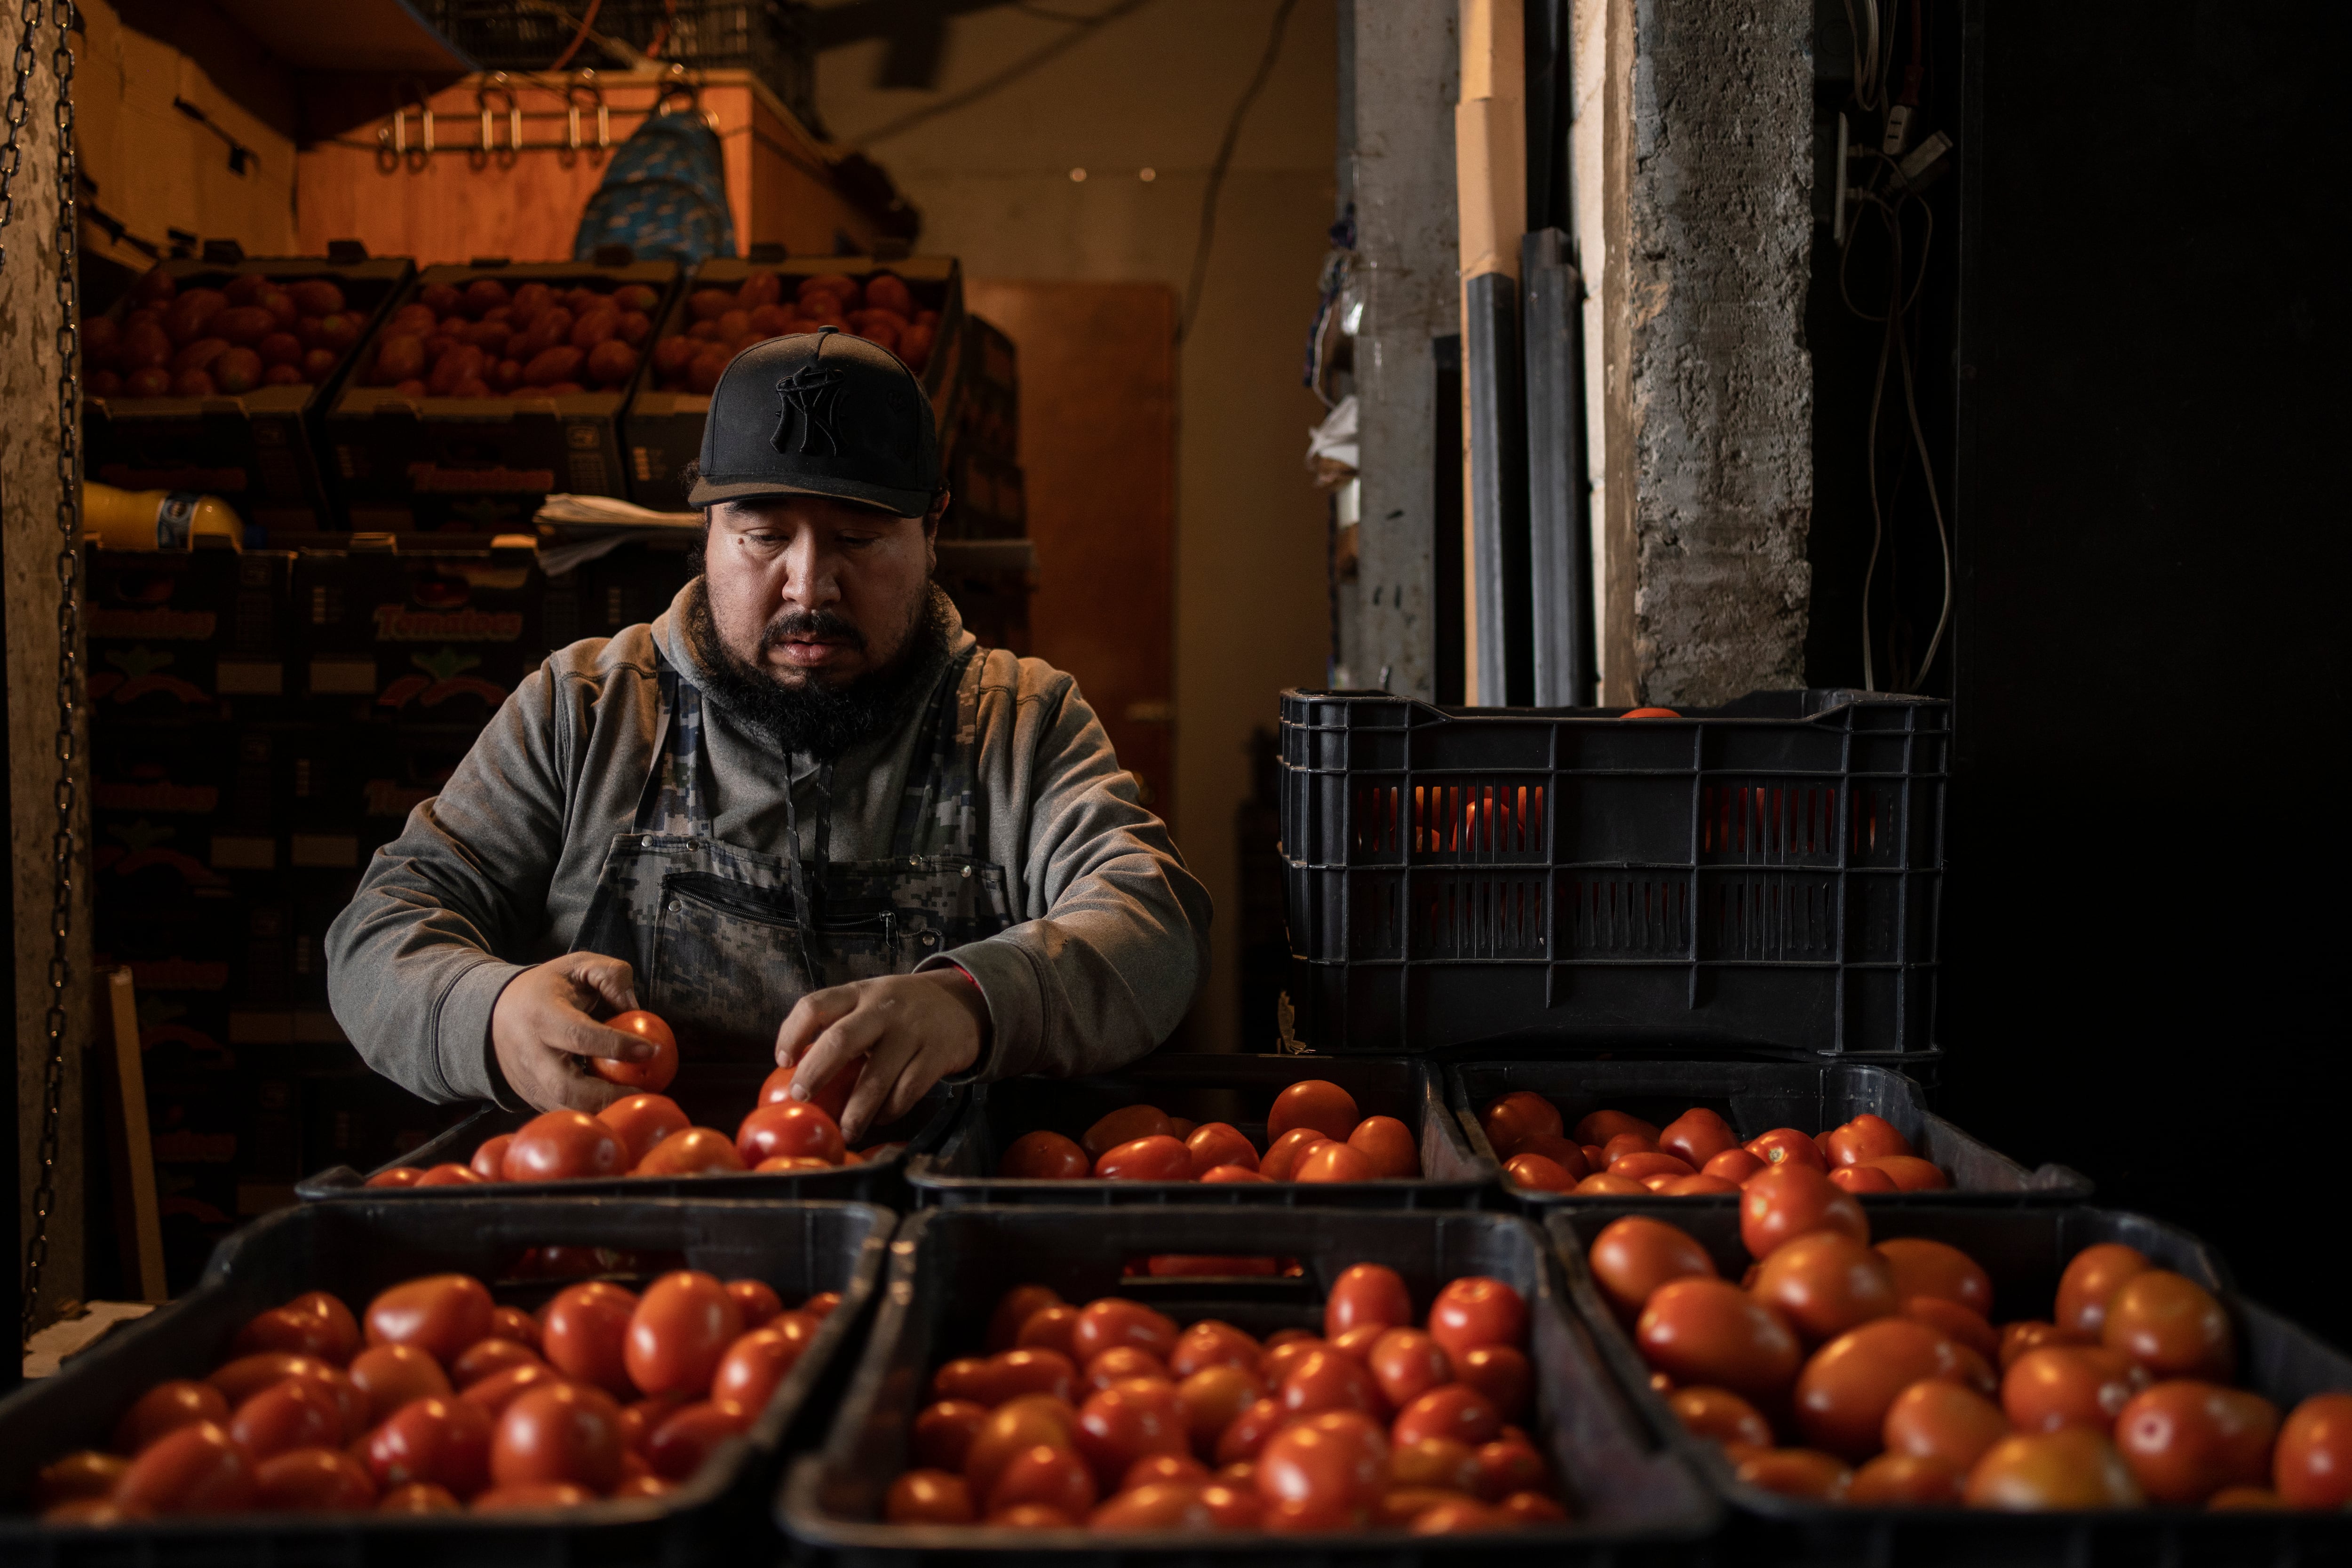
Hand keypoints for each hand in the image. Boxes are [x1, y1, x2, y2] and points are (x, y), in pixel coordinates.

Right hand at [490, 953, 658, 1112]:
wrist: (496, 1012)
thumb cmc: (547, 988)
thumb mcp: (578, 965)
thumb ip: (610, 975)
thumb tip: (635, 1007)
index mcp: (542, 1014)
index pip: (579, 1035)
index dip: (616, 1045)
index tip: (651, 1050)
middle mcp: (531, 1052)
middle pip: (567, 1087)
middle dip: (608, 1095)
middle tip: (644, 1090)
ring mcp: (528, 1080)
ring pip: (563, 1108)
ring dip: (601, 1110)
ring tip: (633, 1100)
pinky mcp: (530, 1096)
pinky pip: (561, 1111)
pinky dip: (588, 1113)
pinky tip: (613, 1104)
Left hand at [774, 970, 987, 1143]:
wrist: (963, 1003)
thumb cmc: (902, 1010)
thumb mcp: (870, 1001)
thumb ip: (840, 1025)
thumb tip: (797, 1071)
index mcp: (859, 993)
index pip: (815, 1005)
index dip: (792, 1033)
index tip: (782, 1061)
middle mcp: (883, 1009)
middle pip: (840, 1040)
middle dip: (815, 1073)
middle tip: (801, 1097)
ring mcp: (911, 1032)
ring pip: (876, 1078)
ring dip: (855, 1111)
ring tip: (845, 1130)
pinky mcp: (935, 1056)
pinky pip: (906, 1092)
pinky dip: (888, 1112)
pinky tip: (879, 1119)